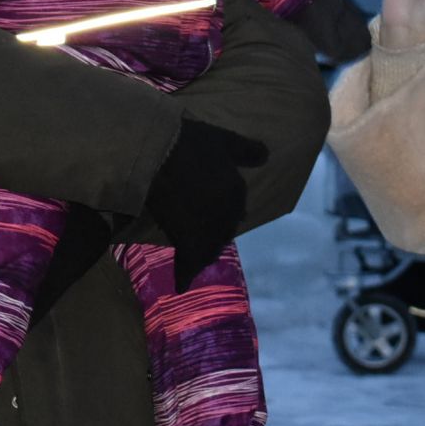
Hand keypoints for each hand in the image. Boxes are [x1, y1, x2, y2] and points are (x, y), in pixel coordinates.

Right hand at [141, 118, 267, 289]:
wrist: (158, 151)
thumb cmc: (189, 142)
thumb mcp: (224, 140)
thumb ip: (246, 151)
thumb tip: (267, 156)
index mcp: (237, 191)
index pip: (236, 209)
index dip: (226, 213)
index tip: (216, 214)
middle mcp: (227, 214)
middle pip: (223, 231)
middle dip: (216, 235)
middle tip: (203, 239)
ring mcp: (207, 228)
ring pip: (209, 249)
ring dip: (204, 256)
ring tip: (195, 260)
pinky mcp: (186, 238)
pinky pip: (188, 261)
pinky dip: (184, 274)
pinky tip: (181, 285)